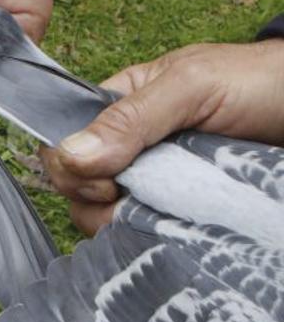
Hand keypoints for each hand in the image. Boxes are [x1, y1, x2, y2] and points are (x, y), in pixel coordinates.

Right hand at [43, 39, 283, 234]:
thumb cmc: (257, 83)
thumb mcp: (190, 86)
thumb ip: (130, 118)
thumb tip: (69, 156)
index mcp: (117, 108)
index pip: (63, 144)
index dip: (70, 169)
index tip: (106, 182)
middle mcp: (126, 149)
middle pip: (77, 188)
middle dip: (94, 202)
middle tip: (134, 200)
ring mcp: (151, 183)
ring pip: (104, 217)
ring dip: (123, 224)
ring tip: (162, 217)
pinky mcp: (176, 212)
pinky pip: (142, 233)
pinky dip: (147, 238)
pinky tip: (169, 233)